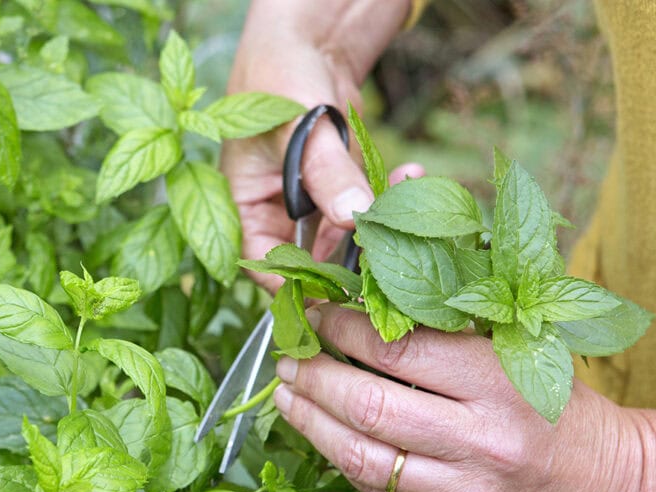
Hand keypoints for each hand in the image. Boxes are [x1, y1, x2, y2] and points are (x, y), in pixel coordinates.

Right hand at [221, 0, 418, 288]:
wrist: (311, 36)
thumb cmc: (281, 73)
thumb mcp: (300, 125)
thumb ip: (326, 173)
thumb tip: (354, 217)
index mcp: (243, 202)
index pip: (262, 261)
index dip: (294, 282)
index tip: (335, 291)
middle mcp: (274, 210)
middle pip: (307, 259)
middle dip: (349, 260)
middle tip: (388, 258)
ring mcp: (310, 202)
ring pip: (343, 238)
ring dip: (377, 228)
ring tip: (407, 205)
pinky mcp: (342, 187)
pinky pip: (366, 208)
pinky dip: (391, 198)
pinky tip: (412, 176)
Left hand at [272, 303, 655, 491]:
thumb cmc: (565, 412)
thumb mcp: (527, 357)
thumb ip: (458, 334)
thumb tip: (373, 302)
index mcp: (501, 384)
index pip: (398, 349)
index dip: (343, 328)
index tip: (317, 313)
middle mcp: (481, 443)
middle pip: (368, 405)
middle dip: (313, 376)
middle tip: (288, 357)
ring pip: (361, 457)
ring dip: (310, 422)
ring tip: (286, 397)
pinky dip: (342, 462)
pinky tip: (325, 438)